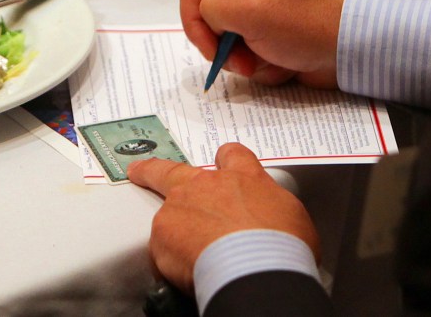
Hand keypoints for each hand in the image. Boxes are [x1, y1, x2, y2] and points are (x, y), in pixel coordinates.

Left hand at [128, 143, 319, 291]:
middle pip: (173, 170)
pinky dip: (170, 260)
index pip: (231, 155)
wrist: (257, 267)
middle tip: (139, 171)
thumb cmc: (281, 245)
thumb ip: (269, 208)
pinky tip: (186, 274)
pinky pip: (161, 248)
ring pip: (166, 214)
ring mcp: (180, 206)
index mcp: (244, 177)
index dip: (225, 160)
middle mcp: (208, 185)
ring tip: (183, 255)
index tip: (221, 164)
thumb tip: (267, 221)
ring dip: (171, 231)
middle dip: (153, 171)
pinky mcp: (163, 233)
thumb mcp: (290, 215)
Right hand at [179, 0, 344, 87]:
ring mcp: (260, 10)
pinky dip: (260, 64)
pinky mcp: (270, 33)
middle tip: (243, 60)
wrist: (347, 49)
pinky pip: (246, 53)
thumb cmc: (304, 23)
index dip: (193, 21)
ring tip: (267, 61)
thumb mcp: (249, 9)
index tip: (210, 47)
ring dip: (243, 59)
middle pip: (208, 19)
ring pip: (226, 41)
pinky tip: (281, 62)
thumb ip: (211, 7)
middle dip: (223, 45)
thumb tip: (208, 19)